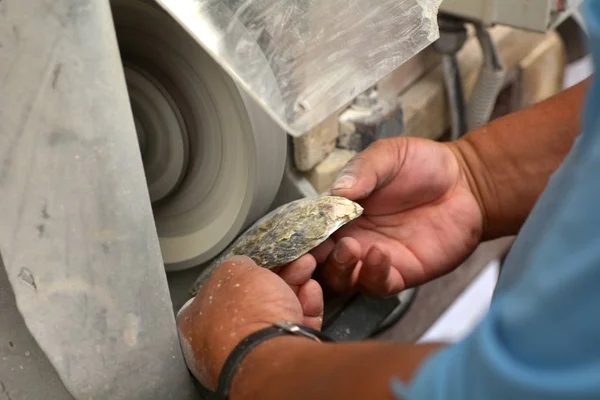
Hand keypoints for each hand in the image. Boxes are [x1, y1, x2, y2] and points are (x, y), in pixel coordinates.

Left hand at [176, 255, 322, 389]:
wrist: (272, 352)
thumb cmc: (244, 314)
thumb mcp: (235, 270)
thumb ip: (238, 264)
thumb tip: (245, 264)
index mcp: (197, 322)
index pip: (219, 290)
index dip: (243, 271)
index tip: (261, 258)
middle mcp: (223, 339)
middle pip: (254, 297)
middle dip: (277, 274)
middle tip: (290, 260)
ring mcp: (253, 349)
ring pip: (278, 309)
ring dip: (295, 284)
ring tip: (305, 267)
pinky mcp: (282, 356)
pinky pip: (295, 325)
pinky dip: (306, 305)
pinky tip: (311, 290)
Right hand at [307, 137, 482, 296]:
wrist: (466, 183)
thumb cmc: (424, 166)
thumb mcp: (388, 155)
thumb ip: (362, 169)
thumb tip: (338, 190)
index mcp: (341, 211)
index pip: (309, 229)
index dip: (297, 236)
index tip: (294, 235)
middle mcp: (352, 237)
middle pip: (317, 262)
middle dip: (308, 264)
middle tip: (313, 252)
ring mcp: (373, 257)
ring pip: (341, 280)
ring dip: (339, 269)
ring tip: (350, 248)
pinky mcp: (399, 272)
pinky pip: (376, 285)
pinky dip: (372, 275)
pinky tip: (379, 254)